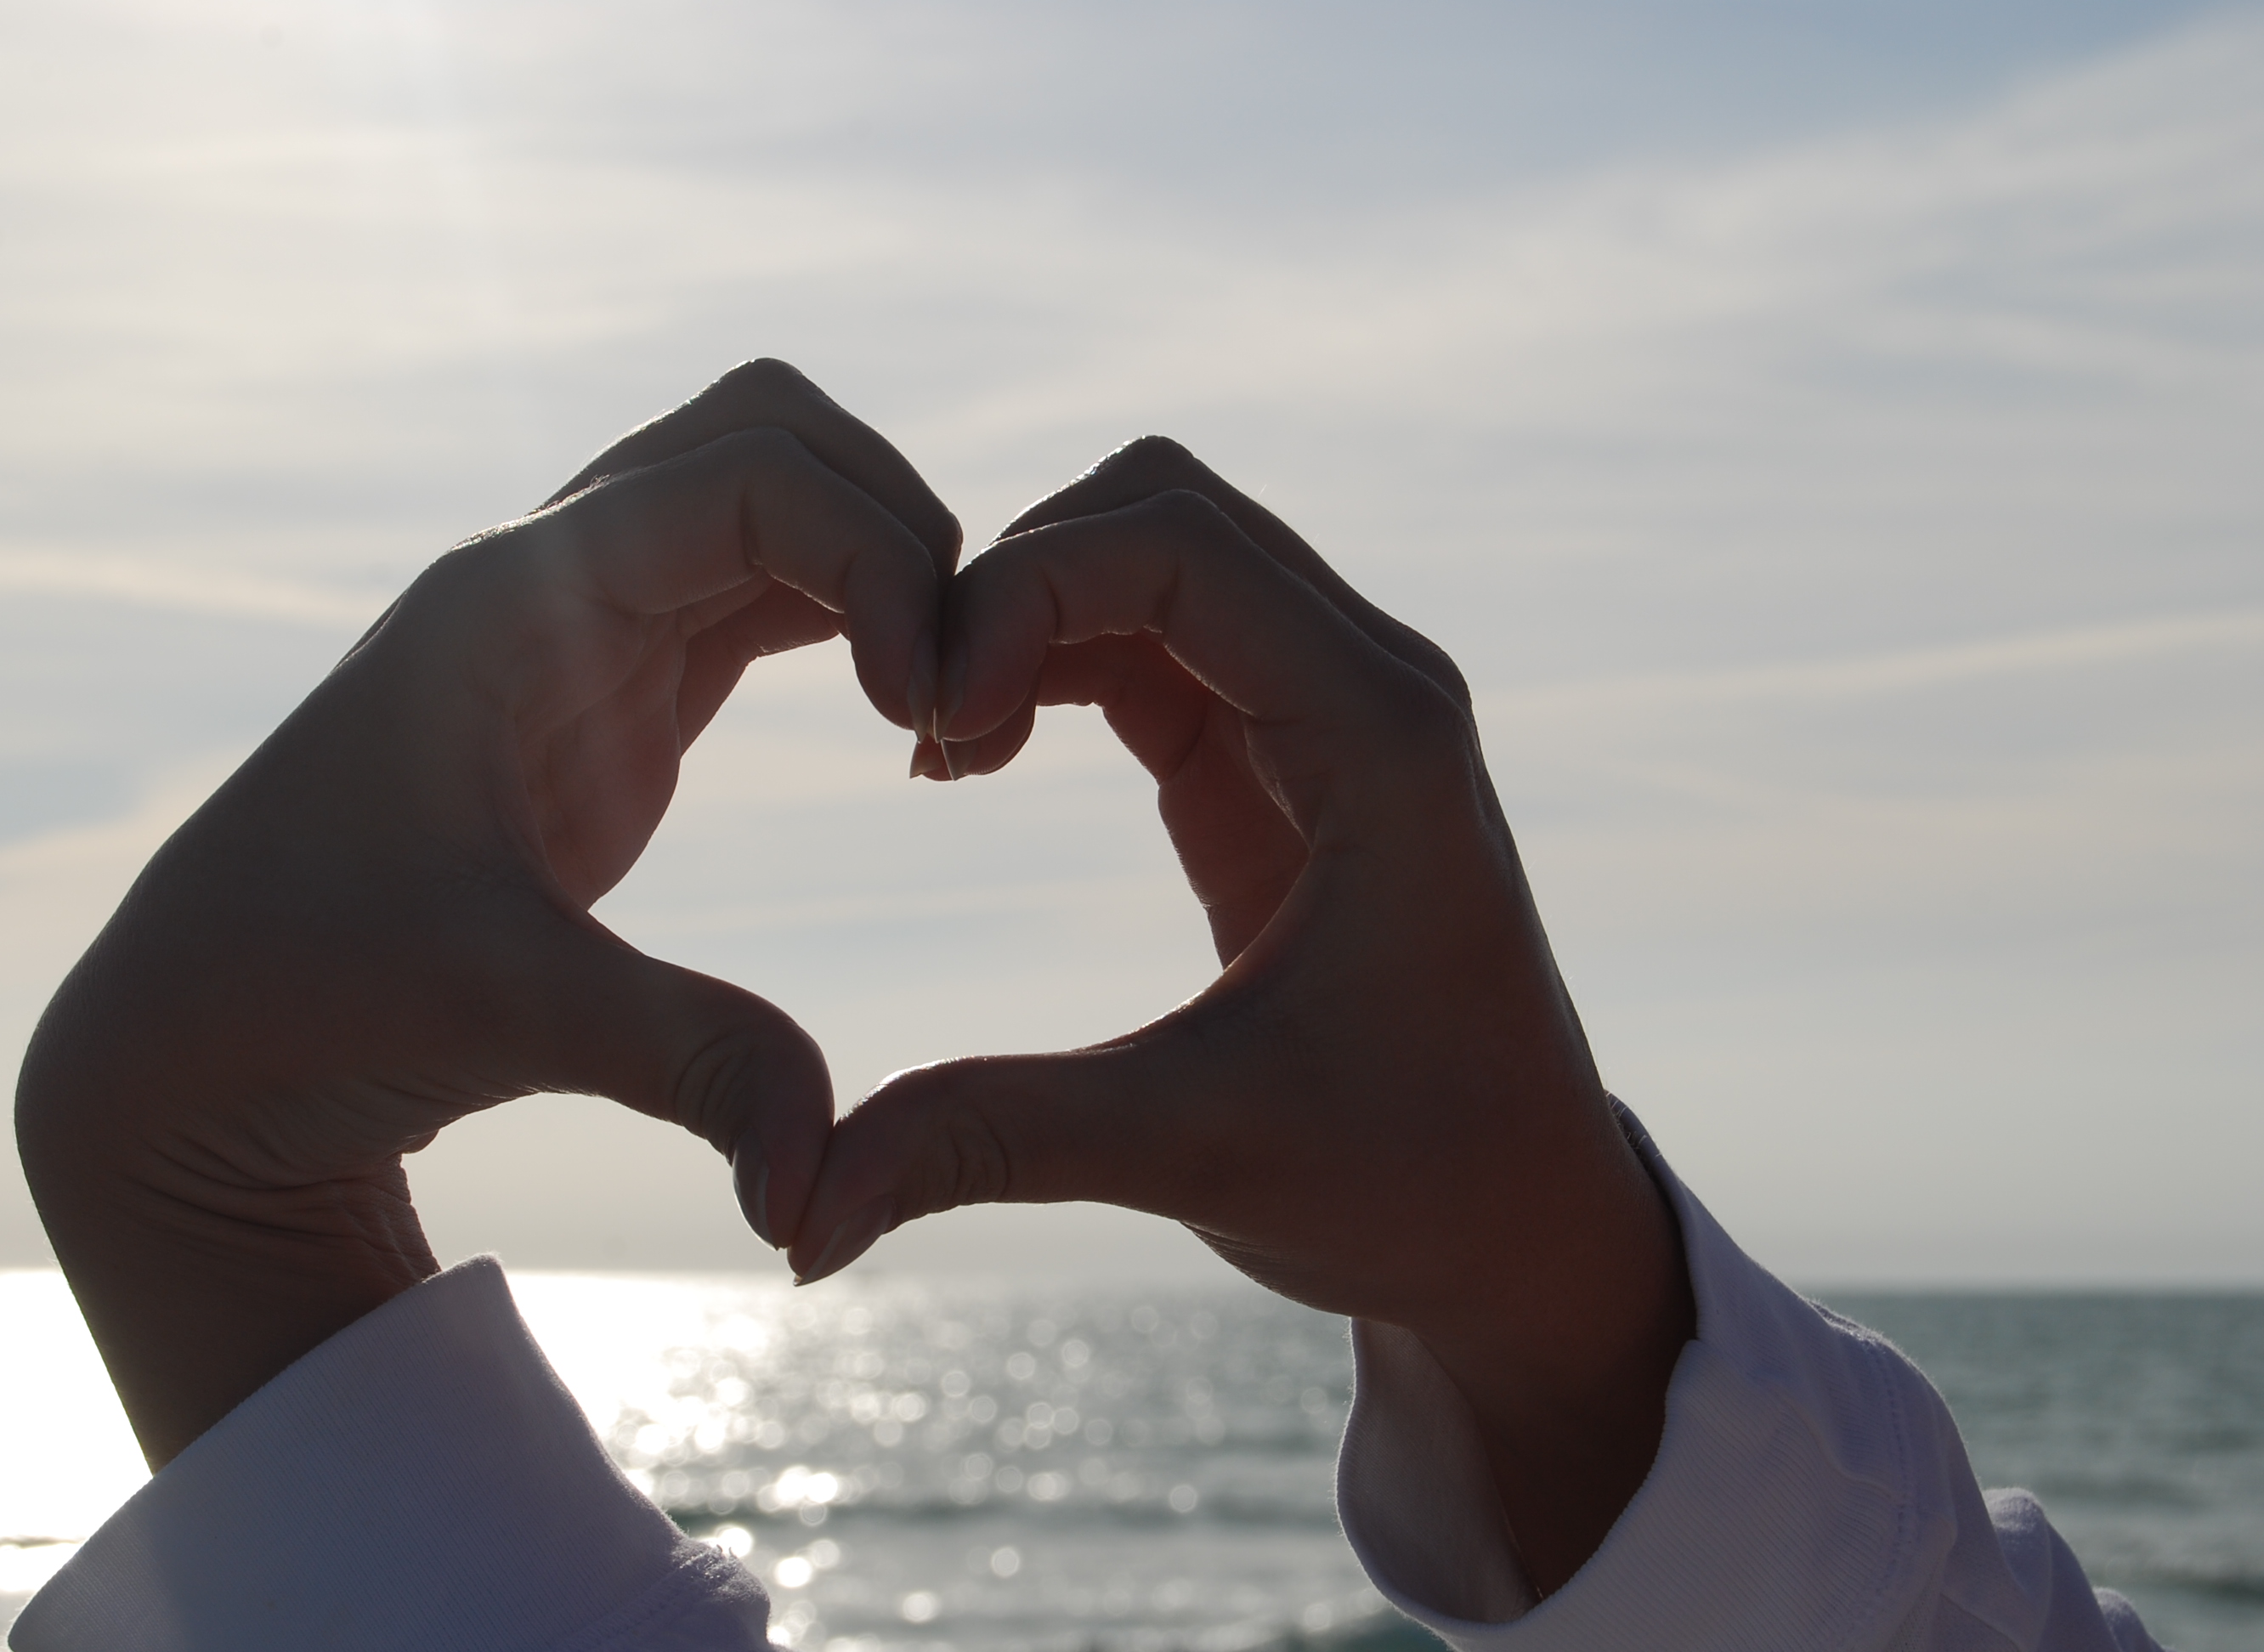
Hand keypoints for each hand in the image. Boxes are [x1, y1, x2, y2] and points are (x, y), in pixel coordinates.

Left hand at [17, 361, 958, 1467]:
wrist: (200, 1040)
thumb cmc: (311, 1002)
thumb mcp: (504, 1017)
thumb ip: (682, 1068)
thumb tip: (818, 1188)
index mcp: (515, 599)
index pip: (746, 476)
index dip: (877, 559)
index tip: (924, 709)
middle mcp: (553, 575)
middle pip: (768, 431)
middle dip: (896, 524)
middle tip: (951, 685)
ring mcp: (583, 624)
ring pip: (770, 494)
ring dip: (879, 566)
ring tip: (937, 710)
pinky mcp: (614, 692)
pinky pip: (759, 589)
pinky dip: (850, 619)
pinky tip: (898, 724)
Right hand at [787, 438, 1689, 1591]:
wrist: (1522, 1225)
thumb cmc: (1407, 1185)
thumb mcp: (1194, 1152)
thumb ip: (992, 1142)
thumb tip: (799, 1219)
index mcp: (1381, 741)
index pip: (1181, 545)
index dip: (1023, 590)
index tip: (930, 722)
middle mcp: (1368, 687)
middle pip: (1162, 507)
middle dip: (1016, 578)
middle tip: (924, 721)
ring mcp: (1326, 711)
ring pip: (1152, 553)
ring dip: (1028, 613)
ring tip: (940, 744)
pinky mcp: (1279, 756)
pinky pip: (1152, 637)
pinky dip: (1052, 658)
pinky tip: (975, 756)